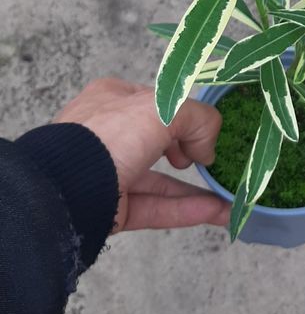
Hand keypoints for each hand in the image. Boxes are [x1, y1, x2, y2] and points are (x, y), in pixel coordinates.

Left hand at [54, 78, 229, 232]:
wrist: (65, 189)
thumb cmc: (110, 135)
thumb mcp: (164, 108)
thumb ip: (198, 118)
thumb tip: (206, 148)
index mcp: (113, 100)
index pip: (158, 103)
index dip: (185, 116)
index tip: (203, 132)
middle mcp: (110, 134)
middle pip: (161, 143)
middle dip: (192, 154)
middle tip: (211, 162)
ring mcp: (109, 174)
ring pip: (161, 181)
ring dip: (197, 190)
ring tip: (229, 198)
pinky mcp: (112, 209)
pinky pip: (156, 208)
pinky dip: (187, 210)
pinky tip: (218, 213)